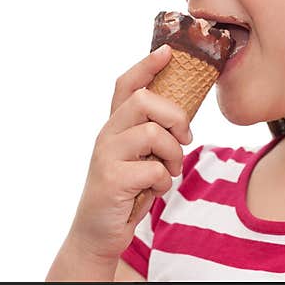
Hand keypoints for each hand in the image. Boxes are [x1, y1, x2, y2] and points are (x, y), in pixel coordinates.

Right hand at [50, 44, 192, 277]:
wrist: (99, 233)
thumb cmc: (127, 192)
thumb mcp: (140, 157)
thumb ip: (154, 135)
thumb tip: (184, 117)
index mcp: (115, 126)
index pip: (126, 84)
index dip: (146, 65)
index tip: (168, 51)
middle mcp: (107, 135)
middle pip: (143, 100)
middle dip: (175, 116)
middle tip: (184, 137)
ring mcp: (106, 156)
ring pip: (153, 133)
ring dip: (173, 155)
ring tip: (170, 171)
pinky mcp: (111, 180)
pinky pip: (154, 169)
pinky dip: (164, 182)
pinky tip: (154, 191)